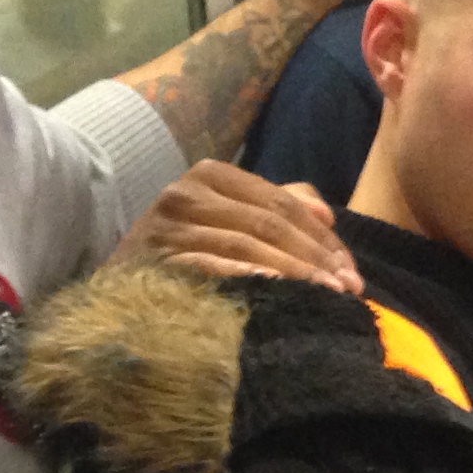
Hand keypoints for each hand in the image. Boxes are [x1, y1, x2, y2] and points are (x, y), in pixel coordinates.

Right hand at [116, 160, 362, 291]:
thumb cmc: (185, 254)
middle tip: (350, 289)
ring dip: (293, 271)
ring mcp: (166, 225)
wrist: (118, 289)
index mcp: (210, 176)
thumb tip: (327, 212)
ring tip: (327, 296)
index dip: (323, 237)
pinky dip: (244, 275)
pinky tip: (273, 287)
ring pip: (246, 244)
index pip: (281, 202)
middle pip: (269, 222)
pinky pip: (208, 265)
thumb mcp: (231, 221)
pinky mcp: (154, 259)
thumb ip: (279, 207)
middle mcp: (184, 192)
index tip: (353, 272)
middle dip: (316, 257)